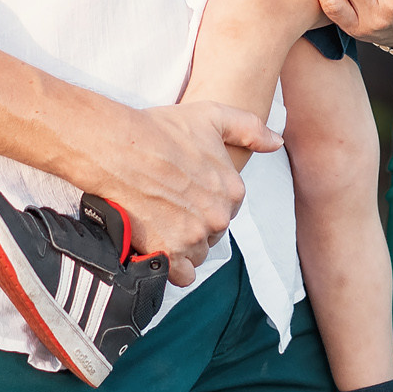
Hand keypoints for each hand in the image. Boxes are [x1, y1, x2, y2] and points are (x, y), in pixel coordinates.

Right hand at [94, 100, 280, 284]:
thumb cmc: (159, 130)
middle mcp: (218, 216)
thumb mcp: (212, 116)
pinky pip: (181, 275)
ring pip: (197, 253)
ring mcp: (194, 237)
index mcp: (233, 189)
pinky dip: (171, 265)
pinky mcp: (168, 253)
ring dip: (182, 245)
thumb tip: (276, 142)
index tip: (185, 190)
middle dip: (194, 223)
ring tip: (159, 222)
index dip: (205, 200)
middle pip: (213, 232)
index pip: (227, 208)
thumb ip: (250, 129)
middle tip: (168, 204)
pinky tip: (157, 246)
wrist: (116, 148)